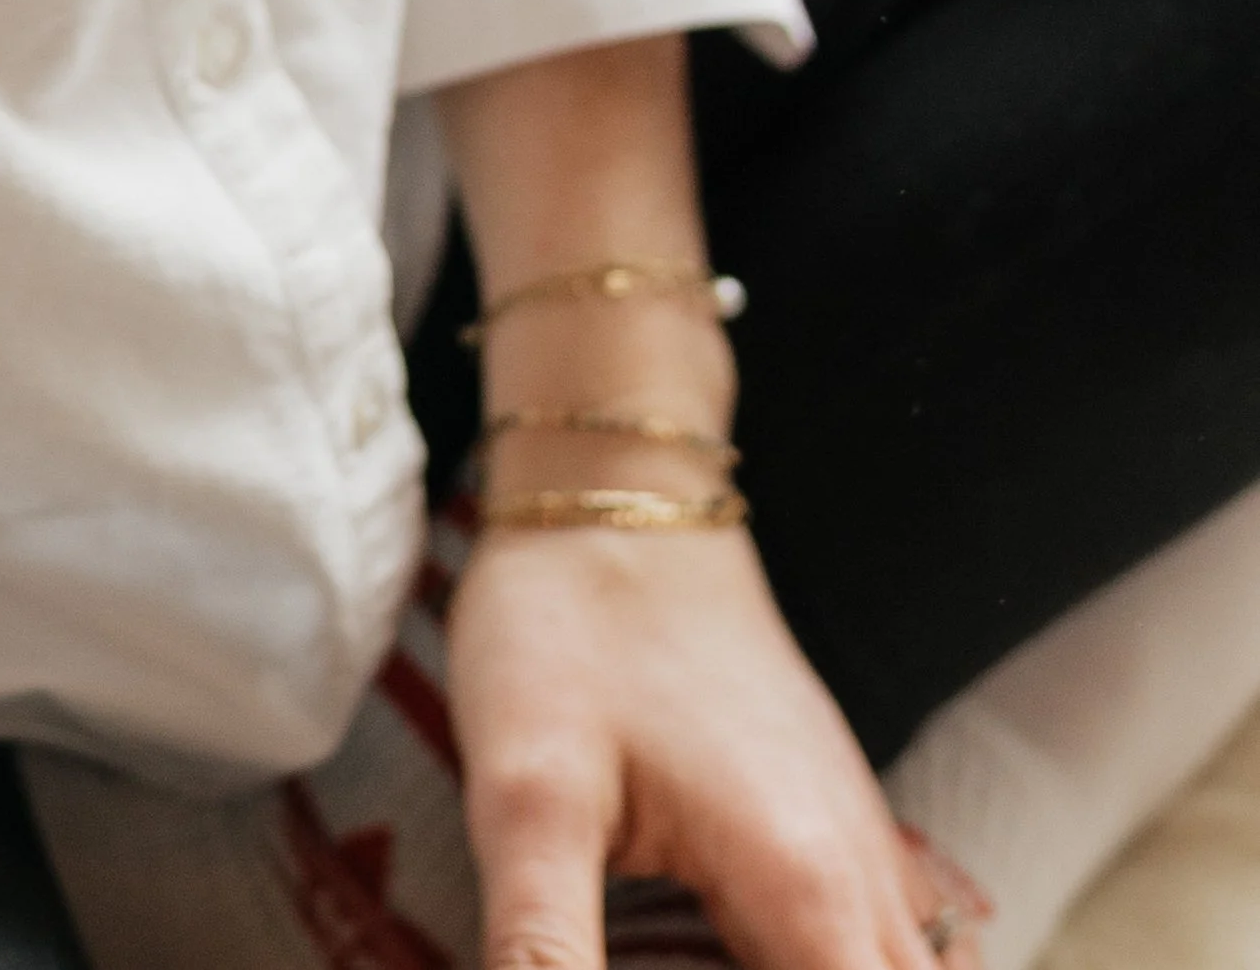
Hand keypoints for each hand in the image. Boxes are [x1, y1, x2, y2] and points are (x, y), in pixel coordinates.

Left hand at [447, 526, 988, 969]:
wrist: (618, 488)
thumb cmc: (573, 624)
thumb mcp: (529, 791)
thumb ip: (543, 946)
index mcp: (805, 892)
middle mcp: (862, 884)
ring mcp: (860, 851)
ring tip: (682, 968)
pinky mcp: (833, 828)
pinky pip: (880, 955)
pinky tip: (726, 965)